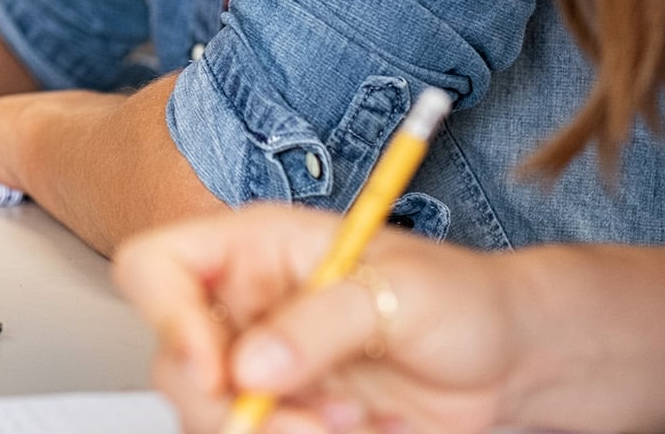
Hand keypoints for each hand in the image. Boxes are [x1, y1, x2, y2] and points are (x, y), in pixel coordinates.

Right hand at [112, 205, 518, 433]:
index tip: (217, 371)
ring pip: (211, 419)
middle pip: (174, 365)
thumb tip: (250, 366)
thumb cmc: (460, 299)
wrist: (508, 362)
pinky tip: (358, 431)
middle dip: (233, 406)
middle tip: (305, 418)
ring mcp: (261, 370)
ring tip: (350, 422)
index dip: (166, 318)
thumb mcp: (400, 291)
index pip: (156, 267)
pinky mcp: (287, 419)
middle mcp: (244, 310)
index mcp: (255, 249)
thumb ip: (321, 321)